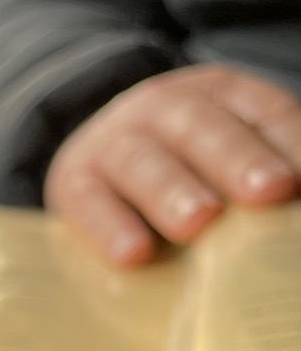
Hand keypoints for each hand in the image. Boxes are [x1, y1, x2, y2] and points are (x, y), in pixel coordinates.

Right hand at [45, 64, 300, 265]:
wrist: (94, 160)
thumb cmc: (182, 171)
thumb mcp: (225, 158)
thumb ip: (260, 182)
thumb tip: (296, 207)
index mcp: (218, 95)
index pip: (263, 110)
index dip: (288, 141)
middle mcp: (162, 108)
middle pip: (201, 127)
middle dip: (236, 159)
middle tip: (269, 191)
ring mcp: (112, 142)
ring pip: (141, 160)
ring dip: (172, 191)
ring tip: (200, 222)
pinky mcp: (72, 181)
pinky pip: (88, 201)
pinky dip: (109, 227)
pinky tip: (134, 254)